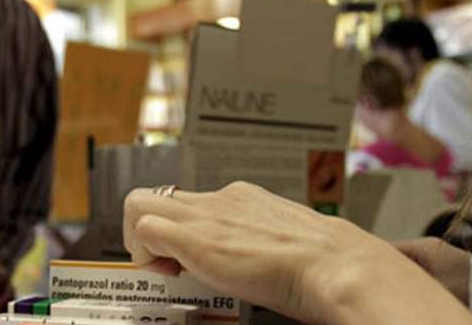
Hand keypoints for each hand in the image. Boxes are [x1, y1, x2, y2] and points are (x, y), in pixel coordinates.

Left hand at [124, 182, 471, 324]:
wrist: (332, 263)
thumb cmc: (321, 262)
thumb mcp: (285, 241)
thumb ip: (264, 242)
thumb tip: (263, 262)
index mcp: (242, 199)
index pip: (191, 202)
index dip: (181, 230)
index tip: (191, 261)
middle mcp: (219, 200)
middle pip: (158, 196)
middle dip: (150, 229)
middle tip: (167, 264)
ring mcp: (205, 216)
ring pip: (139, 203)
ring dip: (139, 239)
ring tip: (165, 269)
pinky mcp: (194, 238)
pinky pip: (143, 229)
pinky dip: (143, 254)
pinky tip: (168, 275)